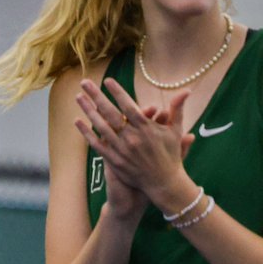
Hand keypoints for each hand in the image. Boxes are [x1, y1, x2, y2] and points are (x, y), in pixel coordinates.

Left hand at [74, 79, 189, 195]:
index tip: (107, 80)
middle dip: (96, 96)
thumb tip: (186, 90)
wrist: (163, 183)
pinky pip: (97, 144)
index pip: (128, 105)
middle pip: (110, 112)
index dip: (117, 92)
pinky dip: (86, 133)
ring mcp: (121, 149)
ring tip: (78, 97)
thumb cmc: (171, 155)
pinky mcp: (113, 160)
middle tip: (85, 83)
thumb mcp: (175, 131)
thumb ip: (177, 109)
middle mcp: (132, 137)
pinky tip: (77, 121)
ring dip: (88, 110)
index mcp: (146, 128)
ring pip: (100, 126)